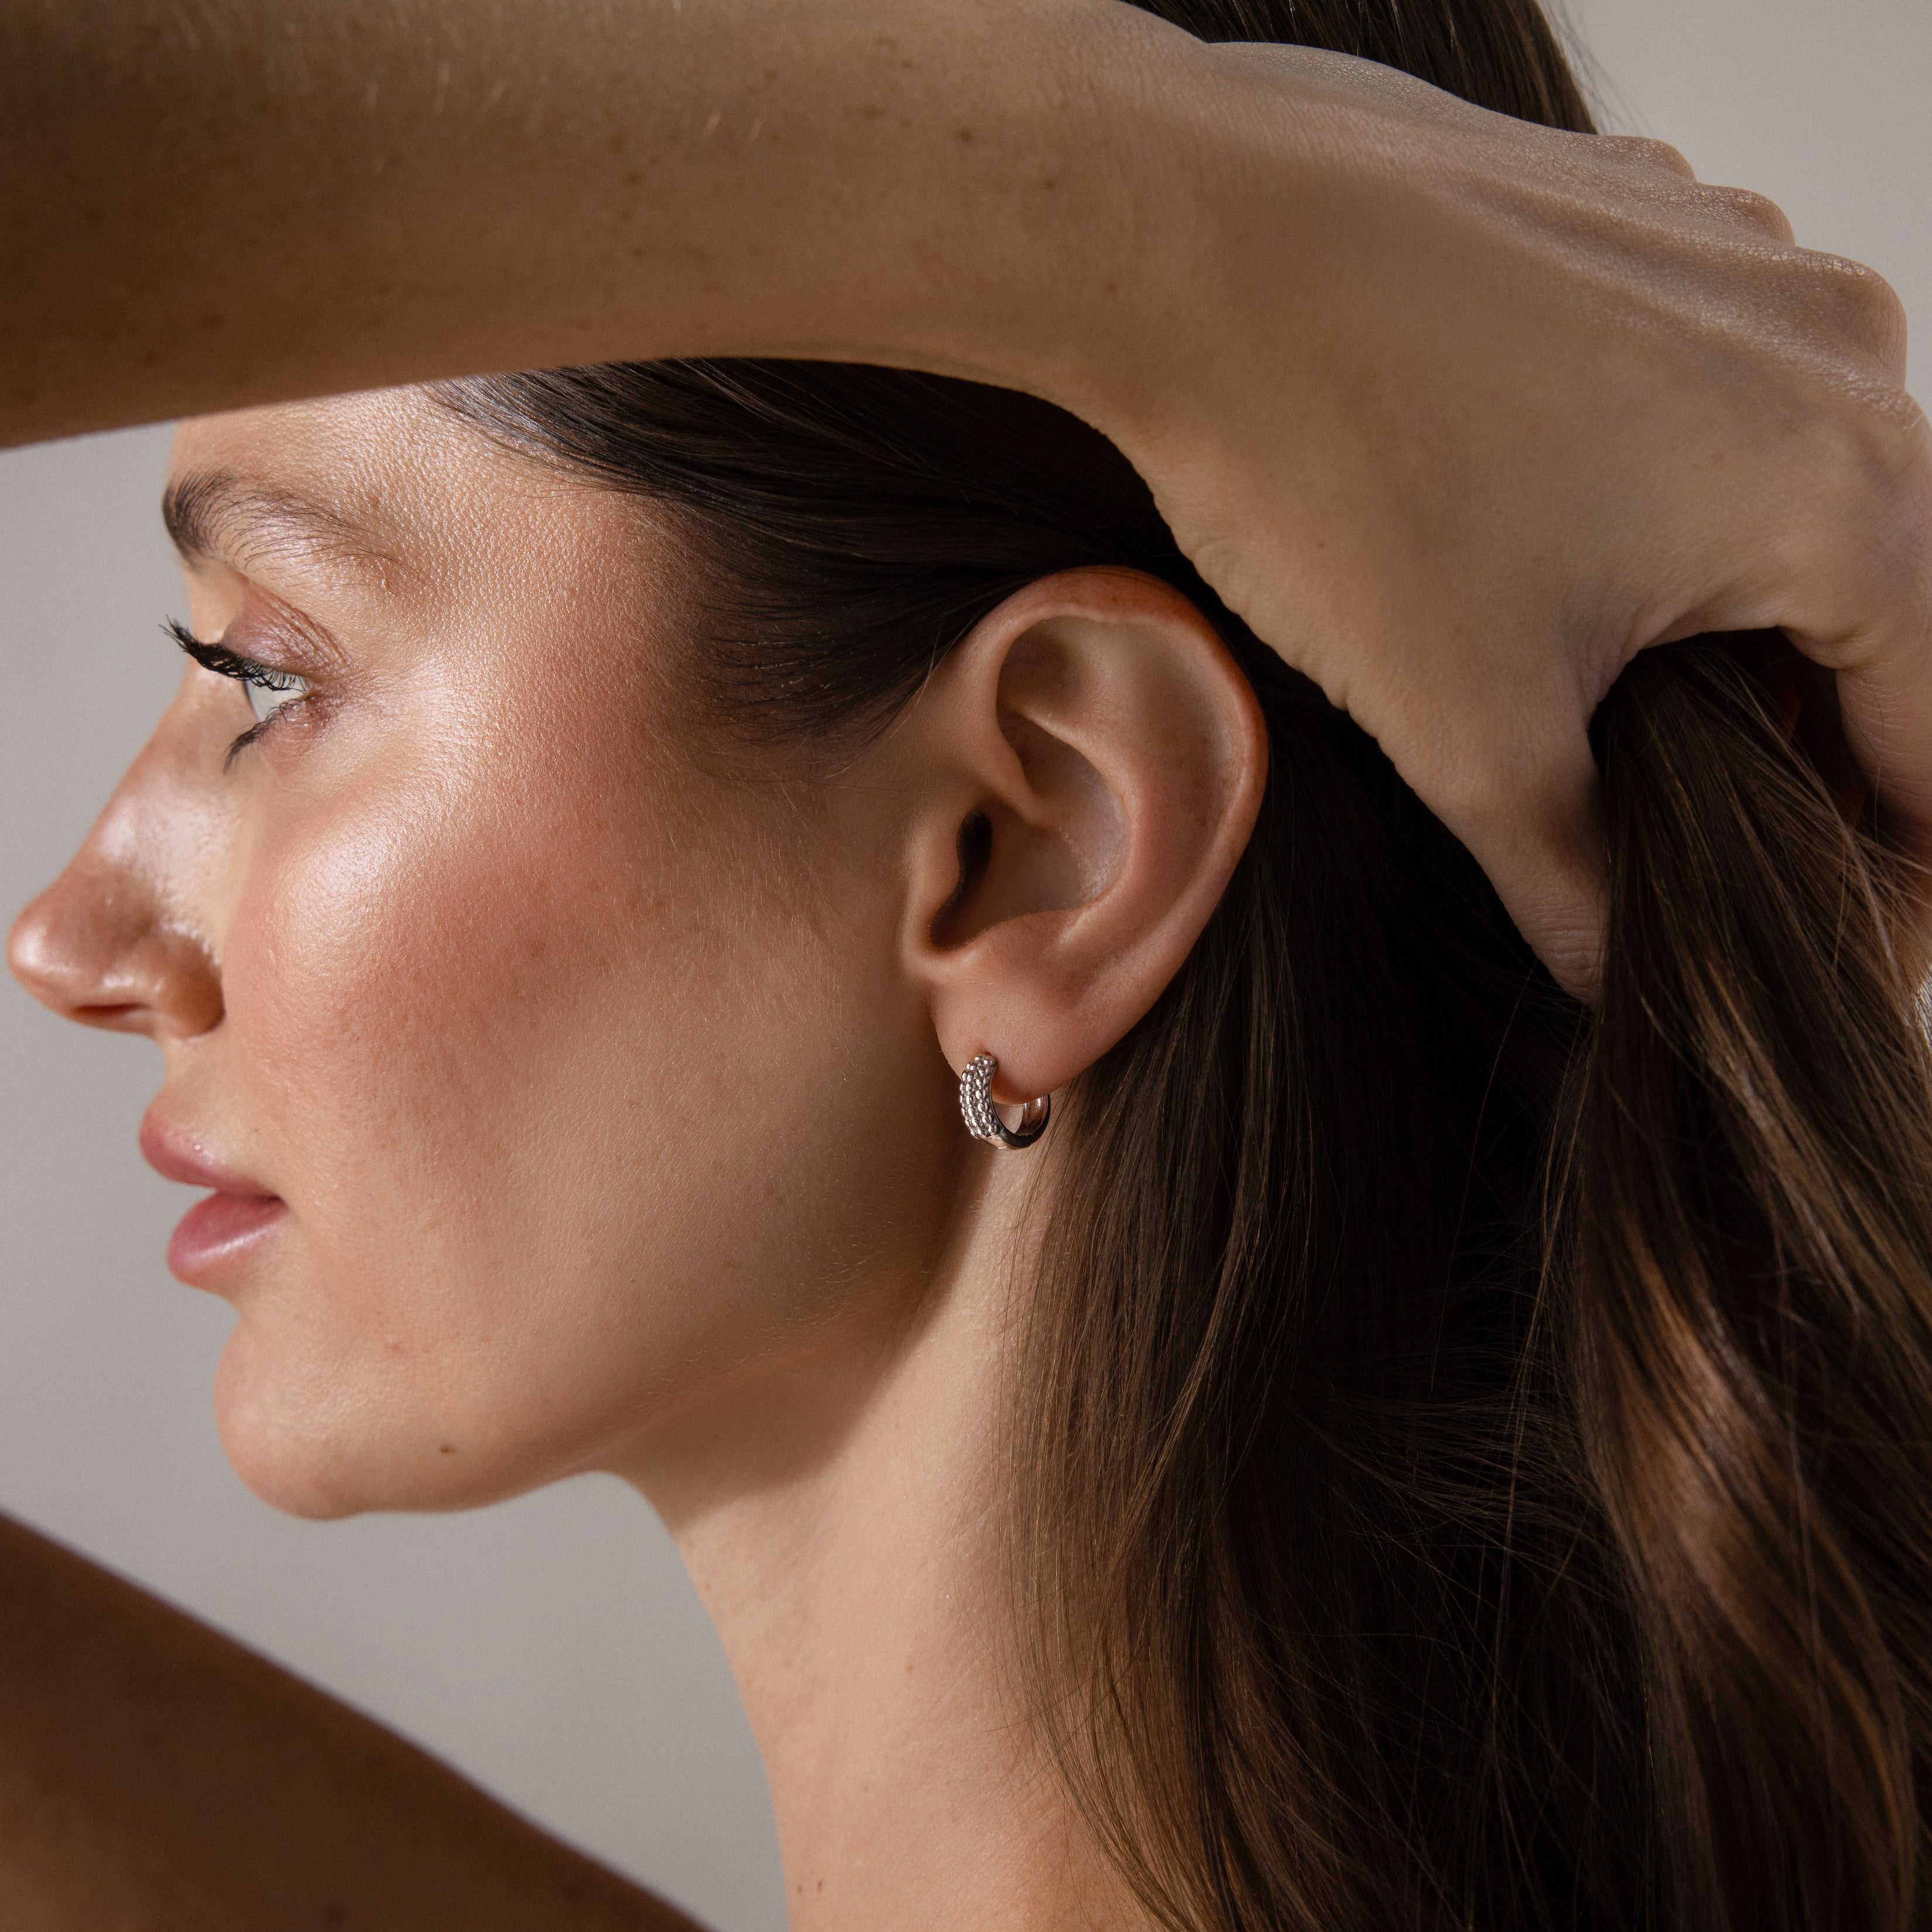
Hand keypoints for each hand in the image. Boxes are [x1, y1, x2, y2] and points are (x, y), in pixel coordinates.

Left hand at [1077, 42, 1928, 996]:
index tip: (1836, 934)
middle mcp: (1841, 355)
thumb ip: (1578, 880)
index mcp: (1846, 491)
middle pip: (1877, 611)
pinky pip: (1713, 394)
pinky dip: (1670, 493)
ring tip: (1624, 710)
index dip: (1886, 863)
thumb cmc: (1334, 467)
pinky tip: (1556, 553)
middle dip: (1803, 742)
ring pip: (1793, 495)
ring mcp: (1751, 267)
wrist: (1196, 242)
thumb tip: (1613, 976)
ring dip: (1732, 616)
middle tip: (1713, 847)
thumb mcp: (1470, 734)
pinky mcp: (1659, 226)